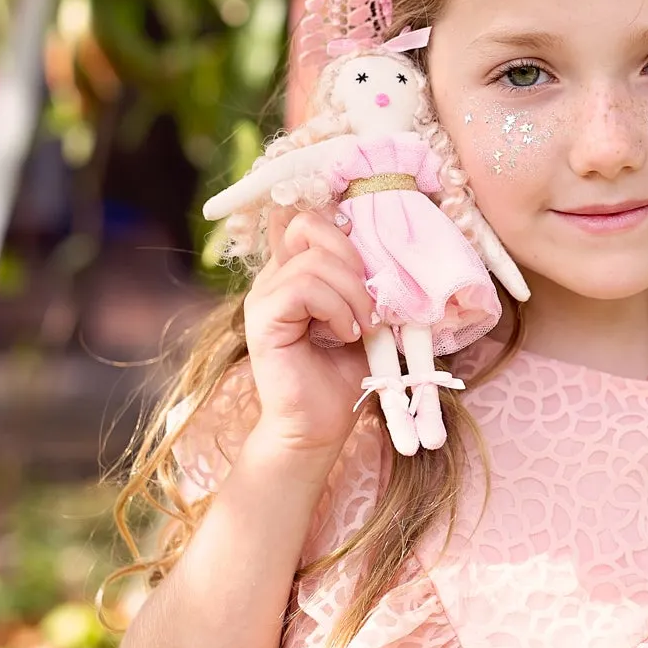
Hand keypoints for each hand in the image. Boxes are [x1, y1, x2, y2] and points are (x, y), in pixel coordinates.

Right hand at [242, 208, 374, 454]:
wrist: (320, 427)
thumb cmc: (342, 376)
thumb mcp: (363, 317)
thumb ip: (363, 283)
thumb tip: (386, 251)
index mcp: (295, 273)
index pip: (309, 220)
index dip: (342, 230)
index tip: (369, 264)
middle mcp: (274, 279)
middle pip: (308, 226)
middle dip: (352, 257)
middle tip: (372, 302)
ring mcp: (263, 298)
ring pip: (312, 260)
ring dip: (352, 293)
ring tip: (363, 328)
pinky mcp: (261, 321)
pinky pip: (301, 289)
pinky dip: (335, 308)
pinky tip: (346, 335)